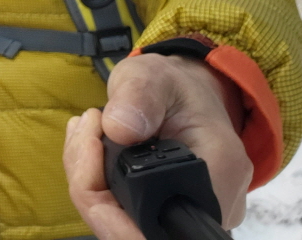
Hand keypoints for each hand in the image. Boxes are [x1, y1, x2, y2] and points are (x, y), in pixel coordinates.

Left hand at [63, 54, 252, 237]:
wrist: (182, 93)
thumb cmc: (172, 84)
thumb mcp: (152, 76)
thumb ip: (138, 97)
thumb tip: (119, 129)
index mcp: (219, 173)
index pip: (162, 224)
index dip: (113, 212)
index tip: (89, 164)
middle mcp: (213, 205)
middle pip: (135, 228)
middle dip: (93, 192)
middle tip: (82, 139)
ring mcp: (190, 212)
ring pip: (123, 223)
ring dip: (91, 185)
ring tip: (84, 135)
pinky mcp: (167, 212)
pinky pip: (122, 214)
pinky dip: (97, 186)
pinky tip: (88, 150)